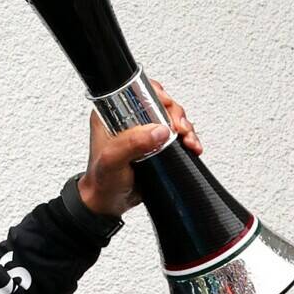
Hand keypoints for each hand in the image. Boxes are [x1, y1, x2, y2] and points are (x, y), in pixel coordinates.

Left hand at [77, 79, 202, 218]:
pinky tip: (191, 146)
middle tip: (180, 130)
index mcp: (112, 114)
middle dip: (176, 114)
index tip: (167, 110)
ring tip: (188, 140)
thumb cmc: (102, 181)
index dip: (157, 96)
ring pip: (172, 118)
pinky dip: (187, 138)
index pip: (138, 91)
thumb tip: (159, 130)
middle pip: (161, 103)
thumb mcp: (112, 160)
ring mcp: (144, 131)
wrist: (108, 202)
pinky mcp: (156, 144)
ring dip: (185, 127)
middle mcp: (129, 119)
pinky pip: (177, 134)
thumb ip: (131, 144)